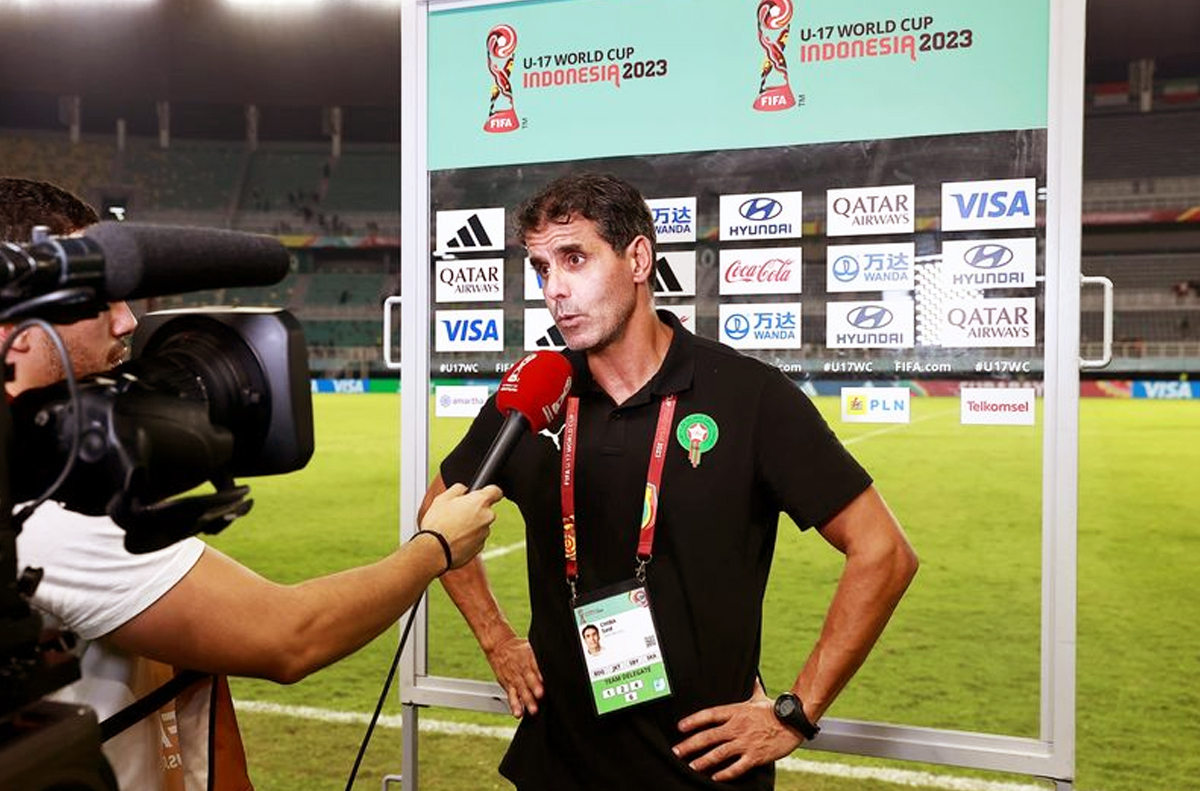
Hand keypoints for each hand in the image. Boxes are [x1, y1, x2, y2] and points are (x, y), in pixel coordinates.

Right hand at [418, 483, 501, 568]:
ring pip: (480, 525)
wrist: (434, 550)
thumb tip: (464, 489)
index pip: (496, 491)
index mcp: (480, 501)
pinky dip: (468, 537)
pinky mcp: (480, 546)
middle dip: (474, 510)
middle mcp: (487, 517)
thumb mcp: (443, 498)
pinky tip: (455, 538)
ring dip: (471, 525)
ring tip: (453, 528)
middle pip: (486, 510)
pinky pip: (476, 538)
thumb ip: (458, 489)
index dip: (489, 491)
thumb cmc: (438, 524)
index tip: (482, 494)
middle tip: (458, 513)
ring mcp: (485, 533)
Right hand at [484, 634, 543, 717]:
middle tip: (540, 695)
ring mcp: (515, 678)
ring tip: (533, 710)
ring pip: (521, 690)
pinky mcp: (508, 685)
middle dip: (534, 687)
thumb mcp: (531, 646)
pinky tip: (518, 713)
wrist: (499, 647)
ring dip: (527, 700)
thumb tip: (559, 661)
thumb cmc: (519, 649)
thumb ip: (542, 656)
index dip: (540, 672)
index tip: (545, 680)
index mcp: (529, 657)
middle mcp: (522, 668)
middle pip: (529, 678)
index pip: (535, 664)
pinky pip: (511, 696)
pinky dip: (515, 705)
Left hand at [673, 685, 802, 781]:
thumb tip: (751, 674)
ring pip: (719, 753)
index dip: (693, 721)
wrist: (794, 722)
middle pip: (709, 736)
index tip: (680, 727)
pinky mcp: (755, 756)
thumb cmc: (774, 710)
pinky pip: (737, 767)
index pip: (709, 715)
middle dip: (690, 744)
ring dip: (703, 760)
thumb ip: (751, 687)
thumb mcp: (759, 696)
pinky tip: (715, 777)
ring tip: (692, 766)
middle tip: (677, 751)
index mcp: (735, 711)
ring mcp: (746, 742)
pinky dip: (725, 773)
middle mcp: (737, 727)